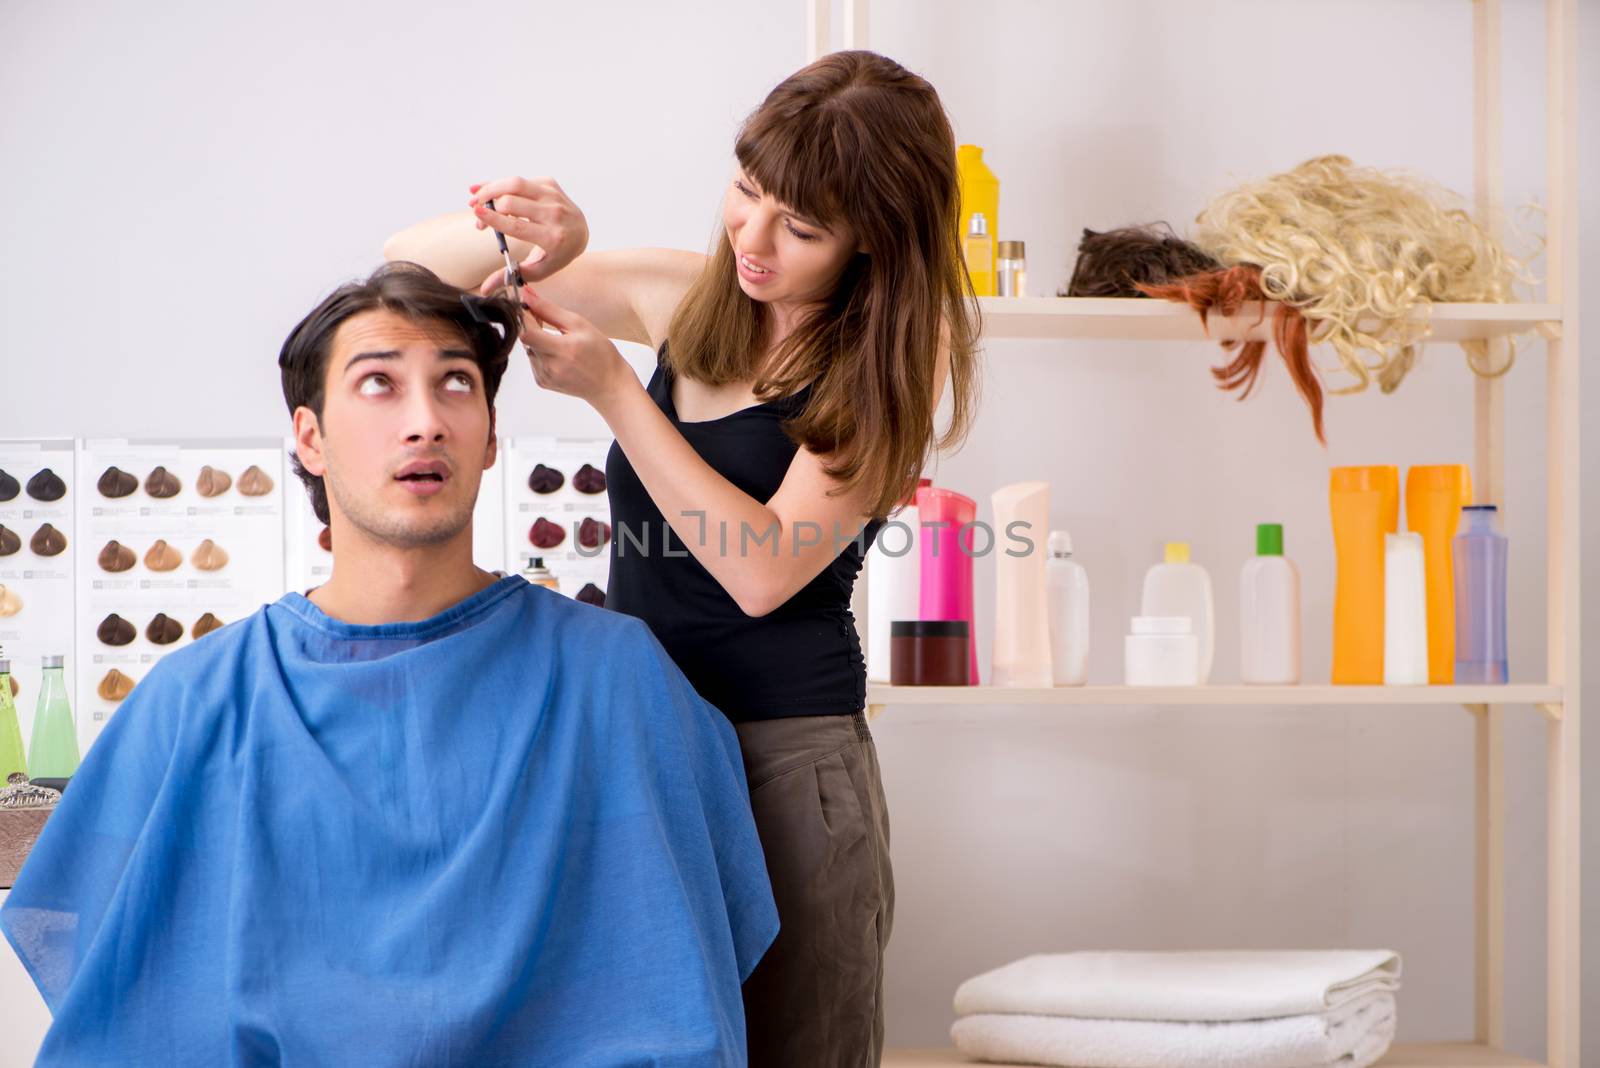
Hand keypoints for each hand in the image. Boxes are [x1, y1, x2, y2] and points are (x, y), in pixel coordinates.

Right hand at [467, 175, 588, 288]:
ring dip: (491, 189)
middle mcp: (556, 215)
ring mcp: (554, 197)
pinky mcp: (551, 184)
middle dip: (488, 207)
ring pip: (516, 184)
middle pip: (512, 202)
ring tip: (476, 198)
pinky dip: (501, 183)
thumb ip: (510, 276)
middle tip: (477, 218)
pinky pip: (521, 181)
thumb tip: (483, 290)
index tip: (476, 213)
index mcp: (553, 238)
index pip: (518, 226)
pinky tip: (489, 191)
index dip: (495, 218)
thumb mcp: (537, 270)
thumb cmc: (555, 255)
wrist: (580, 235)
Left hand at [514, 287, 635, 411]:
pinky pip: (533, 360)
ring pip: (528, 349)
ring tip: (556, 339)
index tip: (528, 306)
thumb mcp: (579, 325)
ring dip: (536, 339)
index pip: (528, 332)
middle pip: (526, 339)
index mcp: (563, 350)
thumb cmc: (600, 353)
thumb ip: (549, 310)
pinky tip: (557, 354)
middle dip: (530, 325)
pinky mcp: (542, 382)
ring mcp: (545, 377)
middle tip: (544, 318)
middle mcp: (551, 367)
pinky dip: (540, 352)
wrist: (609, 384)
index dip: (524, 316)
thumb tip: (527, 294)